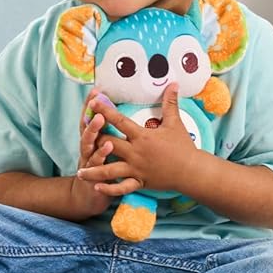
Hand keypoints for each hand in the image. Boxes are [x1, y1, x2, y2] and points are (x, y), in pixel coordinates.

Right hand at [71, 89, 113, 216]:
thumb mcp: (105, 148)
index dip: (92, 106)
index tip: (96, 91)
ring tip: (100, 122)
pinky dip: (99, 159)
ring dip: (93, 134)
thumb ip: (111, 131)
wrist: (90, 195)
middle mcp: (88, 149)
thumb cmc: (102, 168)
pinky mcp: (93, 177)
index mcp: (93, 140)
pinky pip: (97, 167)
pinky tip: (106, 151)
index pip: (91, 119)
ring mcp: (89, 162)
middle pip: (88, 129)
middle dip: (92, 116)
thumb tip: (120, 112)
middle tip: (97, 104)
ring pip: (89, 146)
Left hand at [77, 82, 198, 195]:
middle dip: (94, 140)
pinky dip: (109, 189)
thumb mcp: (176, 123)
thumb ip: (170, 103)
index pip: (119, 121)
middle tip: (82, 136)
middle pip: (108, 145)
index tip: (93, 102)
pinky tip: (98, 187)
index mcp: (142, 136)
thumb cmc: (183, 147)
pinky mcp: (140, 182)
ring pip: (110, 171)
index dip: (105, 110)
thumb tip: (173, 83)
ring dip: (94, 171)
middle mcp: (136, 153)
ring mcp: (136, 169)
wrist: (191, 171)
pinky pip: (122, 188)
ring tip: (80, 172)